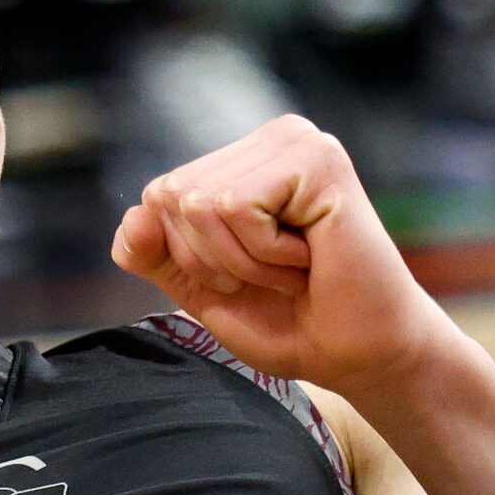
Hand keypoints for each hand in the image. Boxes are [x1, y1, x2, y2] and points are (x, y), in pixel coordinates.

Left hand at [111, 115, 454, 395]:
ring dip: (246, 261)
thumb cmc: (293, 321)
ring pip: (202, 204)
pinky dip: (266, 254)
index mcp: (242, 160)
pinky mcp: (317, 159)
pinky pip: (238, 209)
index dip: (189, 257)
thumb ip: (158, 254)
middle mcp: (270, 139)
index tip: (249, 276)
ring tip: (297, 267)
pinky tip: (312, 256)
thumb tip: (134, 216)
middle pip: (172, 197)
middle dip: (214, 259)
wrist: (360, 355)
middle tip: (278, 275)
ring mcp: (296, 142)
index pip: (157, 198)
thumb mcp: (205, 290)